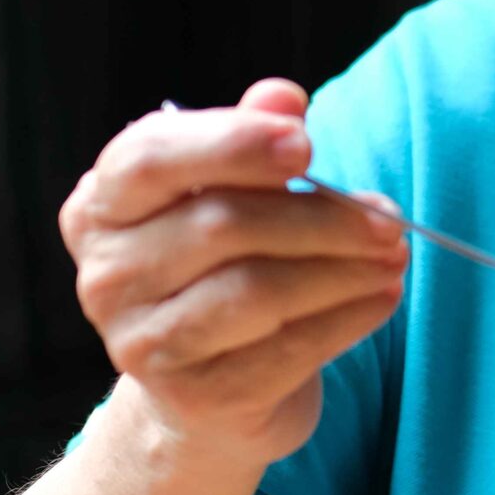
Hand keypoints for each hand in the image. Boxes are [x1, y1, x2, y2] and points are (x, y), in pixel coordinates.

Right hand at [58, 79, 407, 466]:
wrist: (209, 394)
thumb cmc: (221, 271)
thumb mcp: (229, 197)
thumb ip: (250, 144)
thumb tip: (283, 97)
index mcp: (99, 207)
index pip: (151, 158)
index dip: (232, 144)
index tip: (306, 142)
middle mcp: (105, 276)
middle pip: (221, 225)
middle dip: (320, 216)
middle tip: (387, 216)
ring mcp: (141, 344)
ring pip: (257, 290)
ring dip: (342, 269)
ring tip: (395, 256)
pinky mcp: (193, 398)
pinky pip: (285, 349)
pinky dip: (346, 319)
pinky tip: (382, 298)